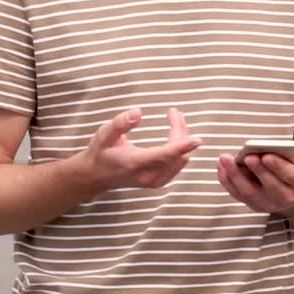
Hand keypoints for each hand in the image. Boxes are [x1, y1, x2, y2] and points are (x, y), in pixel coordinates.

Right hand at [77, 107, 201, 190]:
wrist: (95, 176)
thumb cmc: (100, 152)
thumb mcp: (104, 134)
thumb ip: (120, 123)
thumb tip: (139, 112)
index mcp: (135, 163)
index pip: (164, 155)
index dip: (182, 146)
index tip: (198, 139)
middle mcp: (147, 176)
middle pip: (176, 155)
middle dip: (180, 130)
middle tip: (173, 112)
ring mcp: (155, 181)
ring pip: (180, 160)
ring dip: (182, 139)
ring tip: (174, 118)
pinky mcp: (159, 182)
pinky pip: (178, 165)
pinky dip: (181, 149)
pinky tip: (176, 135)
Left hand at [216, 148, 293, 214]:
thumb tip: (282, 148)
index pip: (290, 175)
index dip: (278, 166)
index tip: (266, 156)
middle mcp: (286, 197)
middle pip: (269, 185)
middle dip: (257, 170)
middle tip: (247, 156)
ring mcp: (268, 204)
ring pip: (249, 192)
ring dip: (235, 175)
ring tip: (225, 158)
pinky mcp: (253, 205)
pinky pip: (237, 194)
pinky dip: (227, 181)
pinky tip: (221, 166)